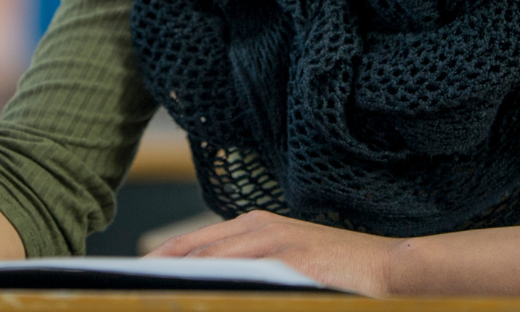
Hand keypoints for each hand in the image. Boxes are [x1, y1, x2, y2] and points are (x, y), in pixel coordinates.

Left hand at [147, 209, 396, 296]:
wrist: (390, 270)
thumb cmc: (338, 273)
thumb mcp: (286, 268)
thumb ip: (250, 271)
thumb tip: (213, 289)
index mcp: (252, 227)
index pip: (190, 246)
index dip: (161, 262)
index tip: (132, 277)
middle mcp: (255, 227)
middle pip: (190, 252)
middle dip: (158, 272)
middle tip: (129, 289)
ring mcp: (269, 241)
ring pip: (206, 262)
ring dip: (177, 279)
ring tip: (147, 290)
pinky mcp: (285, 257)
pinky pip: (235, 273)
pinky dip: (209, 282)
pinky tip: (192, 293)